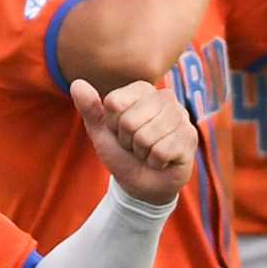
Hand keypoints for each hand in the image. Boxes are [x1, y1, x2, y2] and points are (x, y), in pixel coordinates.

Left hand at [72, 79, 196, 204]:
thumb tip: (76, 83)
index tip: (119, 132)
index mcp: (142, 90)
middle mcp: (165, 97)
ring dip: (140, 152)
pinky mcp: (190, 137)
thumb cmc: (122, 153)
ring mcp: (181, 116)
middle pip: (129, 121)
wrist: (142, 183)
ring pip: (145, 137)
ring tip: (147, 151)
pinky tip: (161, 160)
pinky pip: (161, 151)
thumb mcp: (100, 132)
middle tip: (134, 145)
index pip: (114, 103)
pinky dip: (154, 161)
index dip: (112, 124)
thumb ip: (89, 108)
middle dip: (126, 140)